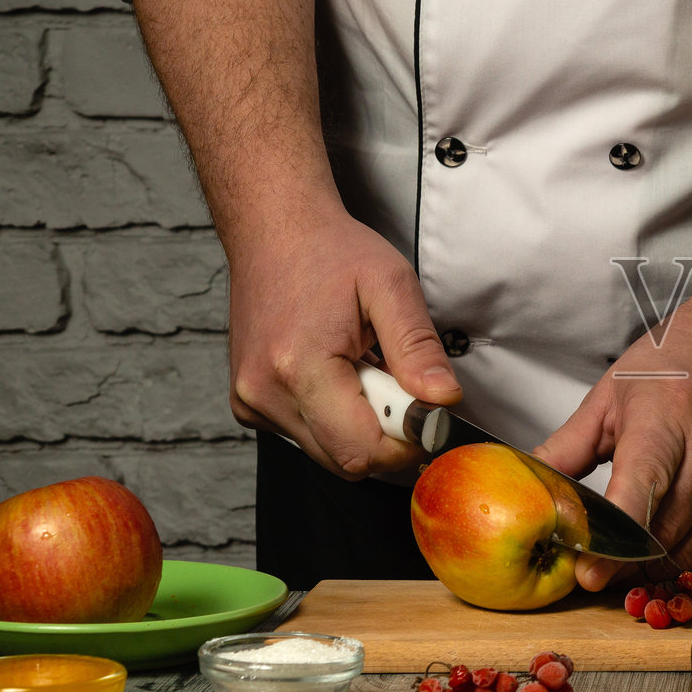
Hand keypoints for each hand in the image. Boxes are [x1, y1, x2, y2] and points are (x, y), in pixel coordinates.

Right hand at [225, 208, 461, 478]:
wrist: (274, 231)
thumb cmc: (330, 252)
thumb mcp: (391, 286)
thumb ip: (418, 347)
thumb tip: (441, 400)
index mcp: (299, 366)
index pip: (362, 450)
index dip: (405, 443)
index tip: (426, 414)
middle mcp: (265, 393)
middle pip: (347, 460)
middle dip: (385, 433)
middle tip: (394, 380)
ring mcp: (251, 403)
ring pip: (328, 453)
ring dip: (360, 424)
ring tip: (363, 368)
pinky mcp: (249, 405)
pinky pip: (307, 437)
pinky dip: (334, 417)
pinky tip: (338, 375)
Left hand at [535, 298, 691, 590]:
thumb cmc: (676, 361)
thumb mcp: (610, 395)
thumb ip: (568, 446)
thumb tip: (533, 484)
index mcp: (663, 423)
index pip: (641, 492)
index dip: (614, 541)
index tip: (588, 571)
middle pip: (664, 531)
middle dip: (623, 564)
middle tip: (591, 572)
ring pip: (691, 545)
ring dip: (652, 566)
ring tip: (620, 565)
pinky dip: (682, 553)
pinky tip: (658, 548)